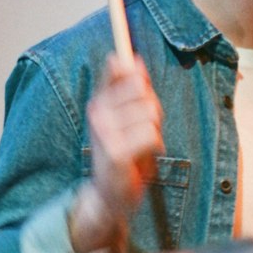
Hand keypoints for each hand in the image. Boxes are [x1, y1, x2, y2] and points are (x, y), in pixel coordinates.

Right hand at [69, 54, 164, 252]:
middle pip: (142, 90)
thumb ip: (131, 89)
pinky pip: (151, 135)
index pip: (118, 68)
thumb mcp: (125, 116)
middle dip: (153, 109)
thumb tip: (134, 59)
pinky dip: (155, 146)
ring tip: (142, 145)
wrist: (109, 193)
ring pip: (150, 114)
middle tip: (144, 128)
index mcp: (98, 100)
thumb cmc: (122, 151)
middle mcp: (97, 112)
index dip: (137, 75)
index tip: (142, 86)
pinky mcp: (116, 152)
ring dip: (155, 131)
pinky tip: (144, 157)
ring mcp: (105, 132)